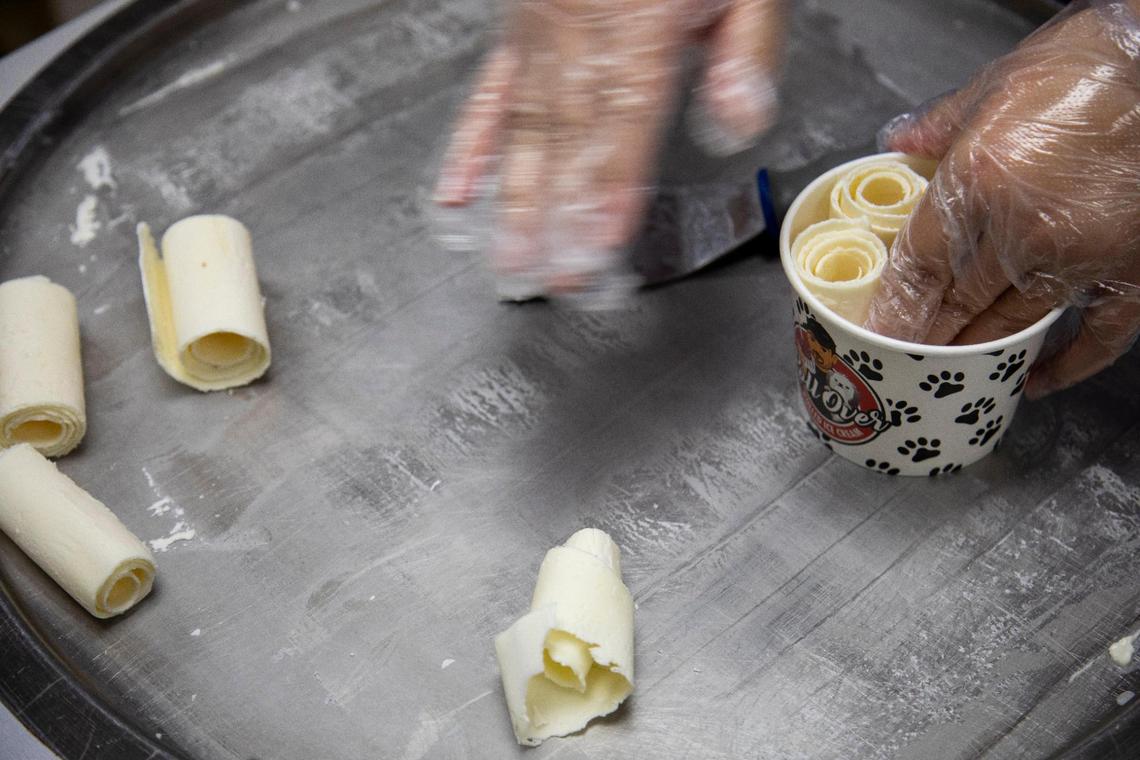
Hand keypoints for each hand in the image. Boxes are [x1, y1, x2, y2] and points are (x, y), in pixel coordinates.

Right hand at [434, 0, 786, 293]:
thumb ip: (745, 47)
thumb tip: (737, 121)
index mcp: (643, 24)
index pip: (624, 124)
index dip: (607, 190)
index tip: (595, 247)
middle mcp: (582, 33)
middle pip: (568, 140)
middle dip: (558, 217)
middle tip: (550, 279)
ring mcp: (541, 33)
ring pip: (524, 127)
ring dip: (514, 199)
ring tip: (506, 258)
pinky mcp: (518, 31)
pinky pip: (489, 93)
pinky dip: (472, 145)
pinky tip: (457, 190)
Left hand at [866, 1, 1139, 397]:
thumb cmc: (1094, 65)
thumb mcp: (1000, 80)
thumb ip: (942, 120)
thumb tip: (901, 143)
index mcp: (980, 181)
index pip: (919, 263)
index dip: (893, 307)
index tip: (874, 336)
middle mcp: (1025, 230)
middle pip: (958, 301)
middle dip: (925, 334)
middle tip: (899, 358)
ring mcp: (1083, 257)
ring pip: (1013, 323)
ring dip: (977, 348)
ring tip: (948, 367)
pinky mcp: (1134, 272)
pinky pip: (1096, 337)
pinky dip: (1066, 364)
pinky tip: (1036, 379)